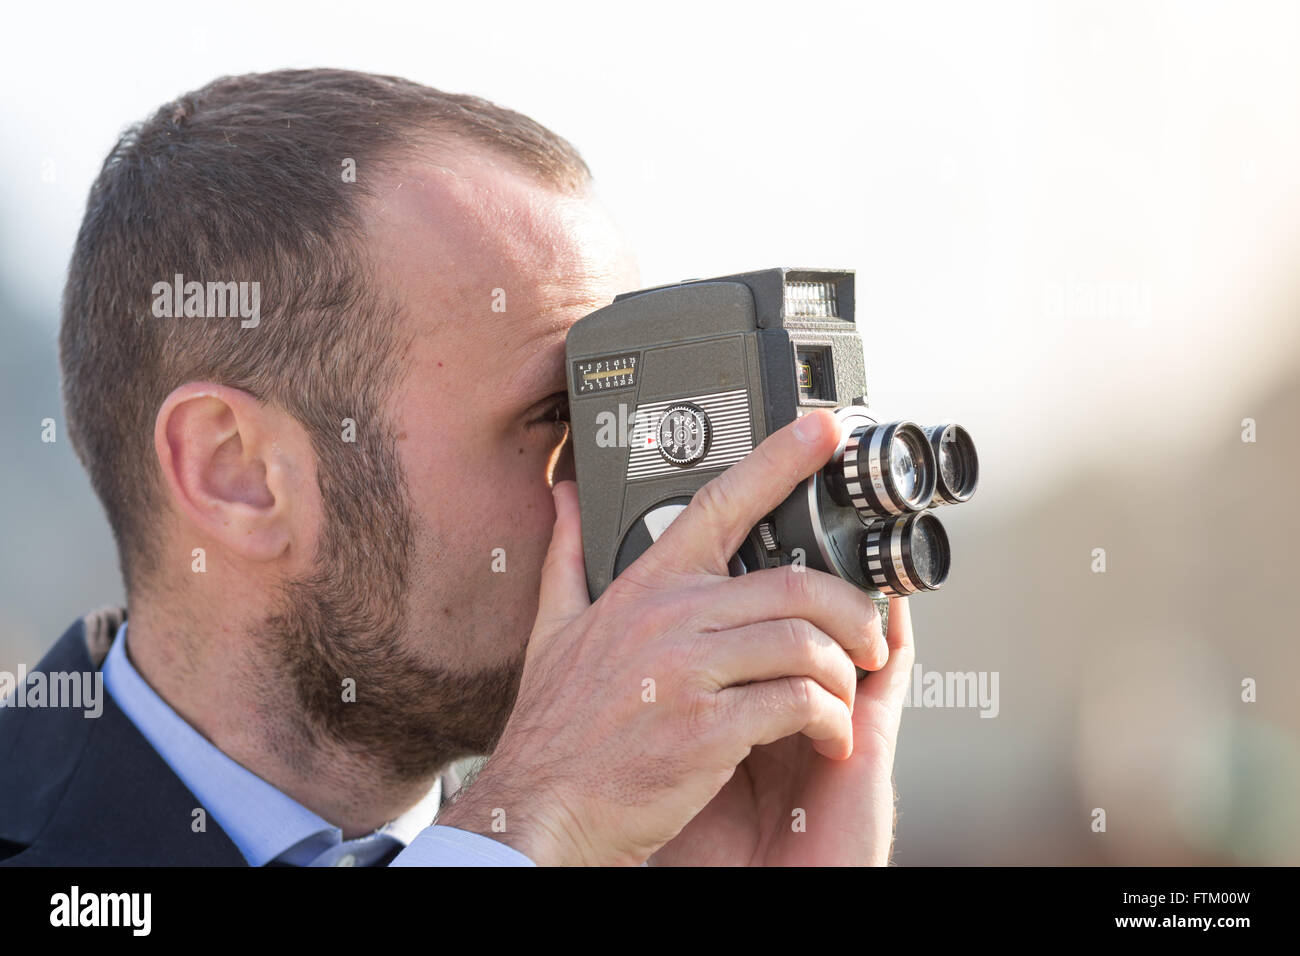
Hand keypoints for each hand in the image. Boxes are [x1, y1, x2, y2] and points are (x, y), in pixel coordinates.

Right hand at [437, 409, 889, 865]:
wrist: (544, 806)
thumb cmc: (556, 726)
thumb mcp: (553, 627)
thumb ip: (569, 553)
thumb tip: (567, 494)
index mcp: (647, 587)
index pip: (722, 501)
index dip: (780, 458)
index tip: (822, 430)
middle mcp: (672, 617)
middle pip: (794, 583)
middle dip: (851, 608)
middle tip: (867, 636)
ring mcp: (689, 671)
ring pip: (804, 641)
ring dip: (843, 670)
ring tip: (848, 693)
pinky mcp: (707, 728)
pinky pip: (797, 703)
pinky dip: (829, 719)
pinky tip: (828, 734)